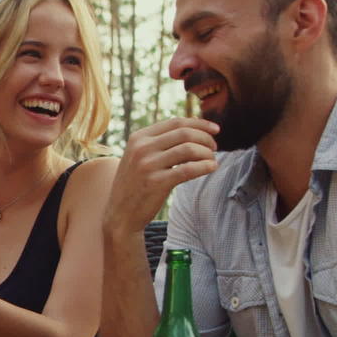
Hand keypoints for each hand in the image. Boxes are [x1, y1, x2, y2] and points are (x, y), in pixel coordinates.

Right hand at [105, 117, 220, 232]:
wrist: (120, 214)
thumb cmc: (136, 184)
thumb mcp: (139, 156)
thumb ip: (161, 141)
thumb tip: (195, 124)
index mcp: (138, 137)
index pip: (176, 122)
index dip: (200, 124)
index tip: (215, 130)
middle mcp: (142, 148)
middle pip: (184, 133)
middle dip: (206, 138)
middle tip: (214, 148)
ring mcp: (148, 165)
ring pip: (189, 149)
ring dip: (207, 153)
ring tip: (212, 160)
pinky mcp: (156, 182)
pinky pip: (188, 169)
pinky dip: (205, 167)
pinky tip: (212, 168)